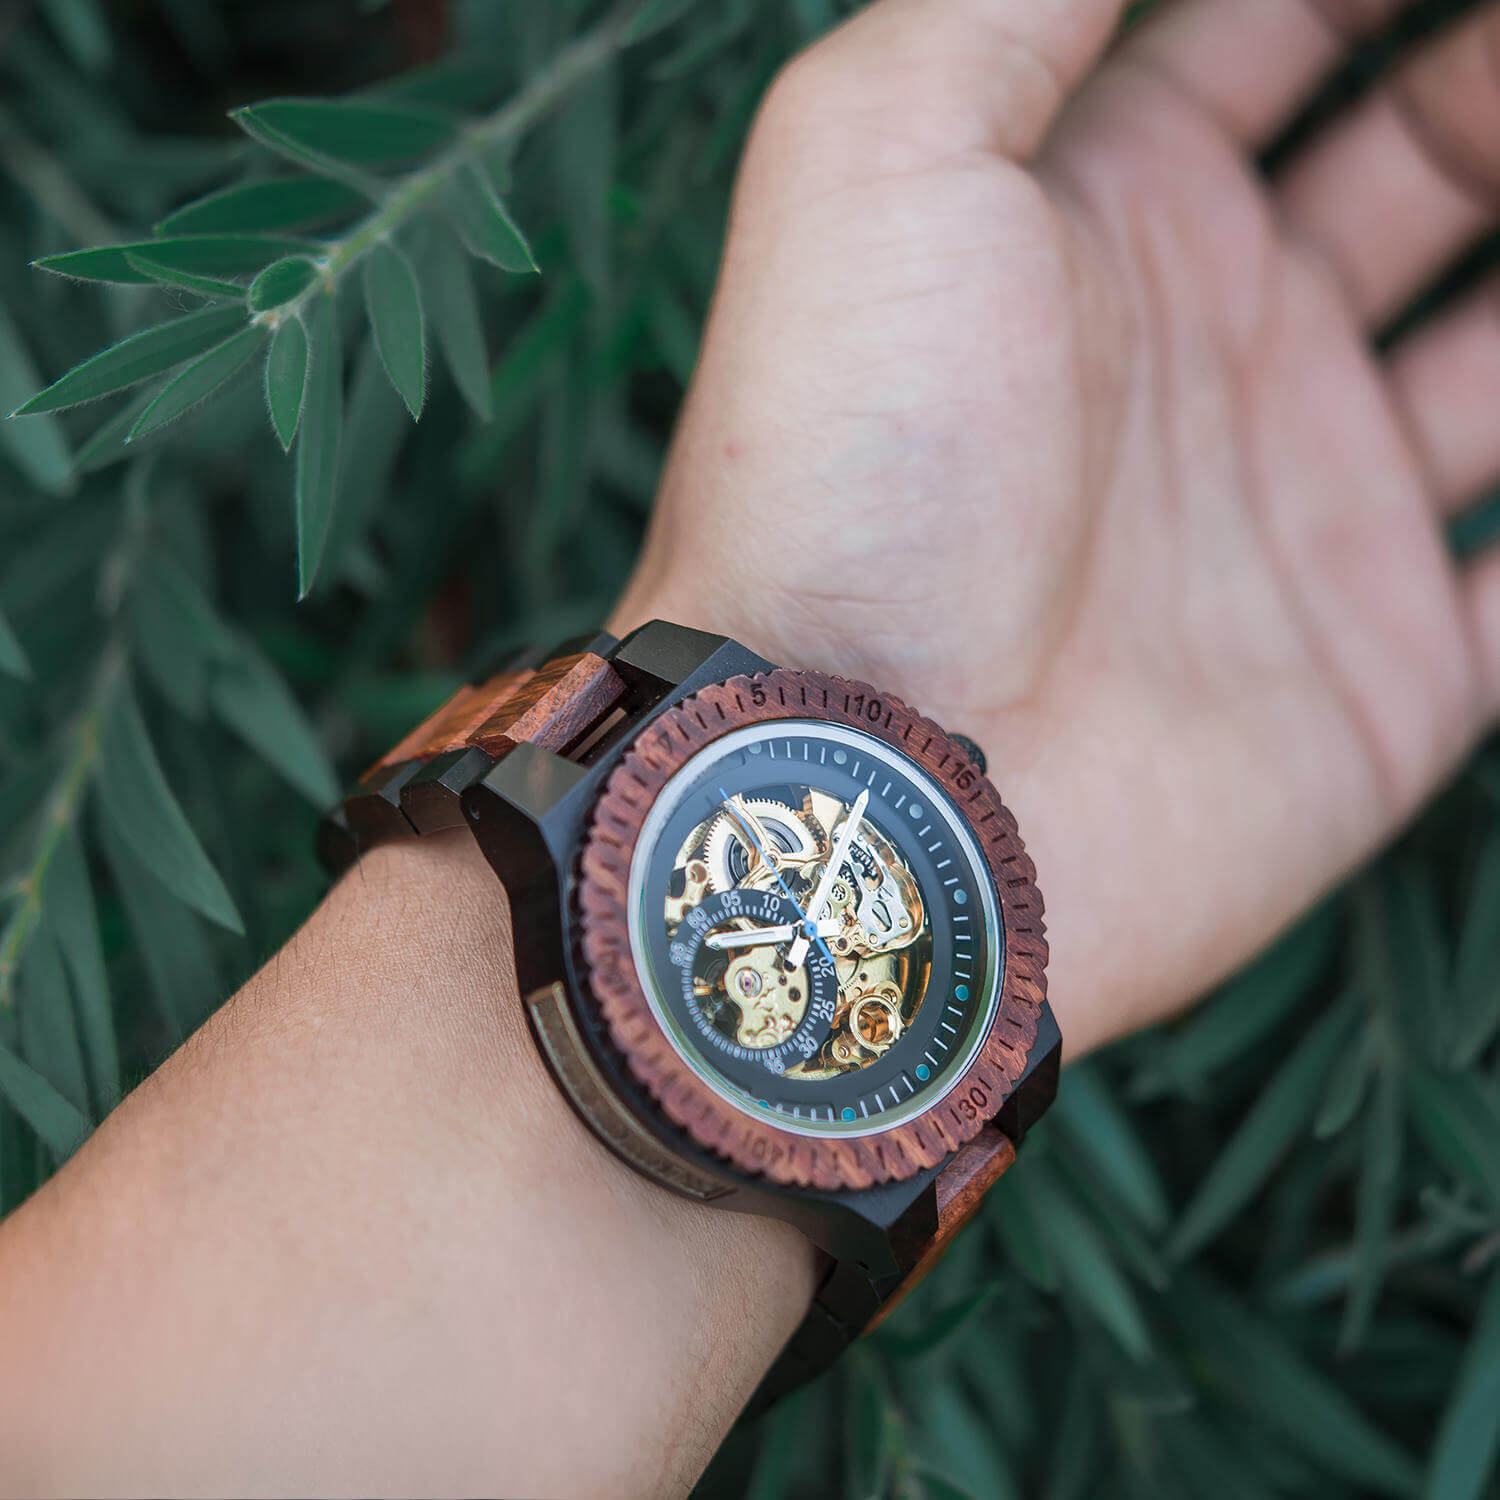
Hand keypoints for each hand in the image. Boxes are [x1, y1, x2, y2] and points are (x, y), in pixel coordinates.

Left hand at [614, 0, 1499, 1051]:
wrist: (870, 779)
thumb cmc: (847, 470)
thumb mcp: (876, 156)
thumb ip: (1016, 2)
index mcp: (1105, 216)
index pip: (1280, 21)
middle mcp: (1214, 350)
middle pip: (1430, 155)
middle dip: (1497, 80)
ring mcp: (1302, 514)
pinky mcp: (1378, 681)